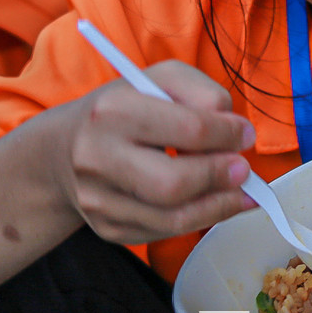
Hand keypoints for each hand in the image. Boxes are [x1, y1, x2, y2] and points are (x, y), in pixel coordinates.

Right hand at [55, 60, 256, 243]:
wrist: (65, 148)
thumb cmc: (125, 108)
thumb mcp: (161, 80)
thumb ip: (204, 94)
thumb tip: (238, 133)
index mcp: (113, 110)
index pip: (188, 129)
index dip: (227, 135)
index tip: (245, 135)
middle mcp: (97, 157)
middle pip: (174, 184)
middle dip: (220, 178)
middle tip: (243, 169)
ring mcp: (98, 199)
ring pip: (173, 218)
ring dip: (219, 206)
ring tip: (239, 191)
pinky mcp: (107, 228)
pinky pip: (164, 232)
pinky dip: (197, 219)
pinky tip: (214, 203)